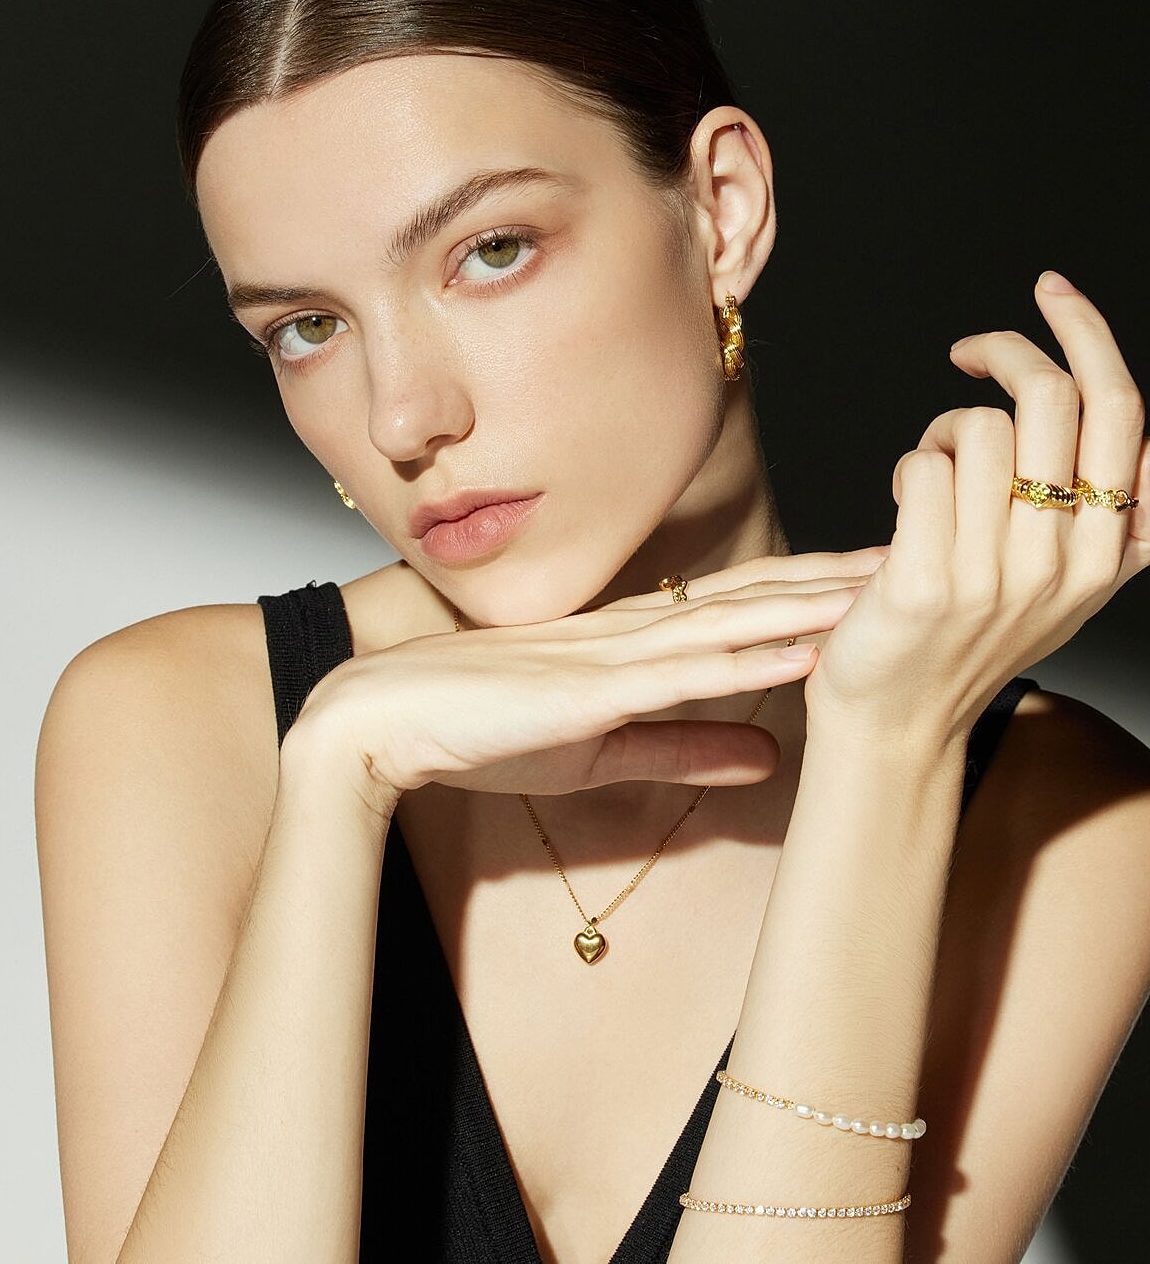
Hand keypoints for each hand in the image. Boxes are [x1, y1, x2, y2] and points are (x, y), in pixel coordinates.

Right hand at [280, 548, 887, 814]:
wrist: (383, 720)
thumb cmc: (480, 728)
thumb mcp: (604, 749)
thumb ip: (686, 746)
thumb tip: (772, 757)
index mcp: (639, 642)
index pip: (747, 607)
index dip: (819, 590)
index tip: (886, 578)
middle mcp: (638, 634)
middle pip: (760, 597)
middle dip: (844, 578)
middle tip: (926, 552)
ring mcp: (616, 655)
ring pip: (738, 622)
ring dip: (817, 605)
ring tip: (890, 586)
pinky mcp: (591, 689)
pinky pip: (685, 672)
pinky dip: (751, 660)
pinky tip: (803, 649)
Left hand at [803, 271, 1149, 742]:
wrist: (898, 722)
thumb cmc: (967, 638)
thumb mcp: (1064, 583)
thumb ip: (1104, 510)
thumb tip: (1117, 412)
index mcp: (1113, 553)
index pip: (1122, 411)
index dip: (1088, 333)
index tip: (1051, 291)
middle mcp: (1067, 563)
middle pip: (1053, 398)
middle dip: (1006, 350)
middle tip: (970, 352)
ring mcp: (998, 576)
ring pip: (979, 428)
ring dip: (943, 433)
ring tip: (931, 480)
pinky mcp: (926, 583)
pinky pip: (923, 468)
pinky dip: (908, 471)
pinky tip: (906, 510)